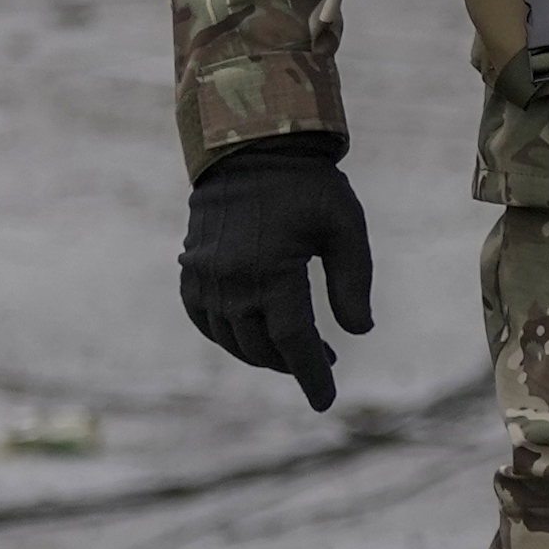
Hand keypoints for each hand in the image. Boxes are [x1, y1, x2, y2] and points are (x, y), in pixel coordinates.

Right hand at [180, 134, 372, 411]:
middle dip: (294, 363)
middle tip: (324, 359)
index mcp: (273, 272)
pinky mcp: (191, 269)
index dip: (312, 375)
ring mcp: (206, 277)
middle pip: (263, 347)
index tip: (325, 402)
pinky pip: (203, 320)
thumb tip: (358, 331)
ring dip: (262, 353)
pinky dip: (225, 335)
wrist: (248, 146)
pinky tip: (250, 332)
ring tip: (293, 347)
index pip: (295, 343)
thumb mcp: (344, 226)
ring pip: (232, 340)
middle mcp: (233, 281)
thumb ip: (352, 282)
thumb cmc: (306, 185)